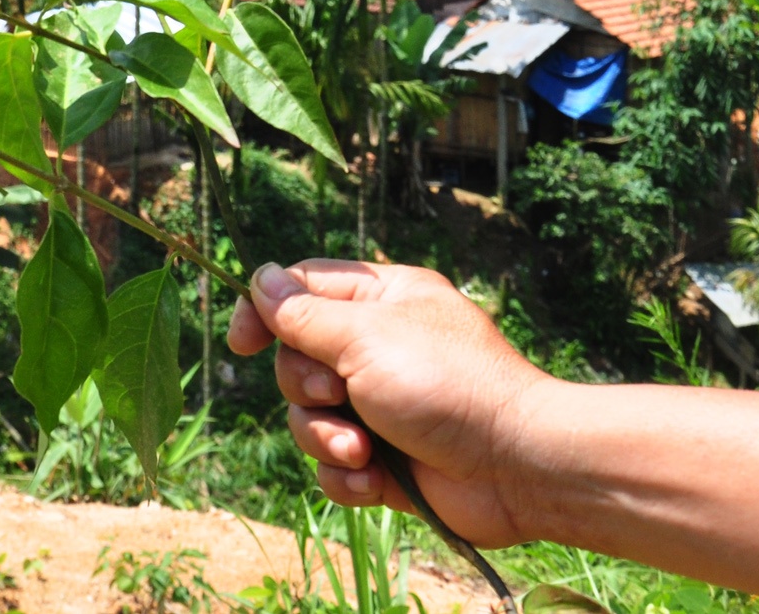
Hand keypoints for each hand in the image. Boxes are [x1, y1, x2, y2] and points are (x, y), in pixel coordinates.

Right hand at [228, 259, 553, 546]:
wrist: (515, 467)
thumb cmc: (446, 385)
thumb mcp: (366, 336)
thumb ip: (304, 314)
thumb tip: (259, 278)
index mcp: (381, 299)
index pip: (300, 288)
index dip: (264, 311)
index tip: (242, 343)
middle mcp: (377, 347)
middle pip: (296, 359)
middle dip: (306, 388)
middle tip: (337, 396)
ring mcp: (380, 405)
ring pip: (309, 417)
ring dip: (325, 438)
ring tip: (363, 451)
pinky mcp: (385, 458)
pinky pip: (333, 464)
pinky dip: (346, 474)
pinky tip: (373, 480)